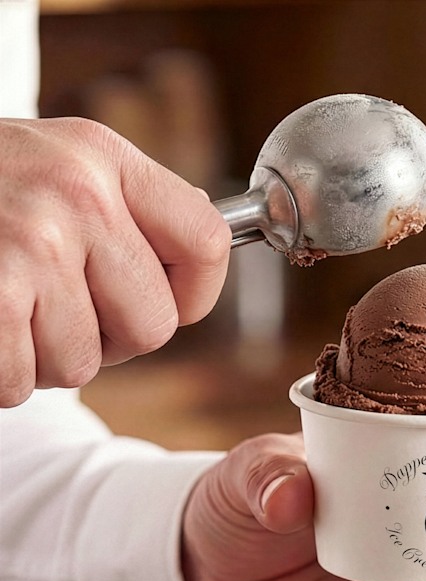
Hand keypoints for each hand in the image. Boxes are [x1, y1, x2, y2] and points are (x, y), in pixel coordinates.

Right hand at [0, 117, 230, 406]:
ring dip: (45, 354)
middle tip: (56, 305)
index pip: (207, 242)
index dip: (193, 293)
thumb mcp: (59, 169)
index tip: (166, 301)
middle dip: (109, 337)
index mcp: (103, 159)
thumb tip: (195, 273)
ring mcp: (29, 244)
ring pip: (85, 364)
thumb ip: (129, 215)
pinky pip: (24, 380)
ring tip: (8, 303)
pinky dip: (1, 372)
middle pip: (153, 327)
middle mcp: (74, 194)